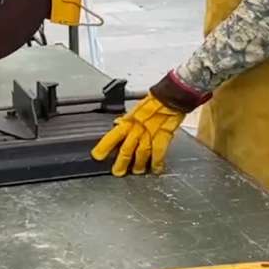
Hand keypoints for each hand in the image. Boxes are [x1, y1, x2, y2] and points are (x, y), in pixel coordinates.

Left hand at [90, 71, 208, 176]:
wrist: (170, 96)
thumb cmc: (154, 101)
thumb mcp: (136, 109)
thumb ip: (127, 119)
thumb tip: (118, 123)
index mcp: (129, 121)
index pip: (113, 135)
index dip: (104, 147)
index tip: (98, 156)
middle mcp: (137, 129)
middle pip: (126, 149)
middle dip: (121, 162)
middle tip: (118, 172)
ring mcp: (150, 134)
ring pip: (141, 153)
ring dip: (138, 165)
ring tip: (137, 171)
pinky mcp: (163, 136)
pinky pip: (158, 152)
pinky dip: (157, 162)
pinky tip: (155, 169)